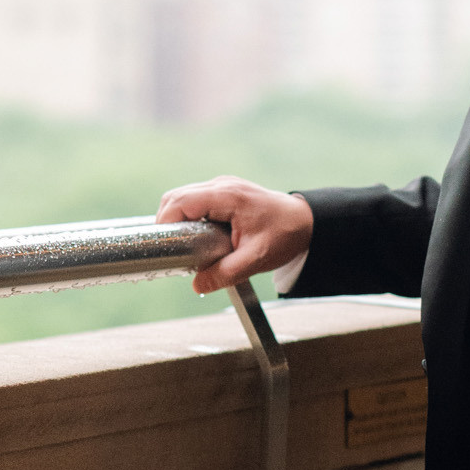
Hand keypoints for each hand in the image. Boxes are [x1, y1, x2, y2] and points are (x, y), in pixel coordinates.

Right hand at [158, 176, 313, 296]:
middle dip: (167, 222)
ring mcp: (222, 186)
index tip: (163, 244)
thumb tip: (198, 285)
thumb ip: (225, 273)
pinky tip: (193, 236)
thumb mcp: (255, 259)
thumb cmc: (284, 235)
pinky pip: (194, 200)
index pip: (181, 202)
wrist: (305, 222)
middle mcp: (221, 185)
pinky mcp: (223, 192)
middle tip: (171, 249)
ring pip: (182, 197)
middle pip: (176, 197)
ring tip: (182, 245)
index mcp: (227, 196)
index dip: (166, 221)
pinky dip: (187, 216)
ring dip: (176, 219)